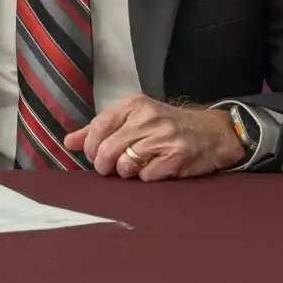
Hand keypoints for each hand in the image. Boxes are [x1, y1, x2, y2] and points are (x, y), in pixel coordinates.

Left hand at [63, 94, 245, 181]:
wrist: (213, 132)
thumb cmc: (166, 126)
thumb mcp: (134, 119)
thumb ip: (100, 129)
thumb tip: (69, 142)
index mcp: (135, 104)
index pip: (99, 126)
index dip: (91, 147)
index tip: (94, 155)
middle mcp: (149, 118)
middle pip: (108, 149)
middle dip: (103, 165)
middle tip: (109, 168)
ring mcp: (165, 137)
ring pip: (125, 165)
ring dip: (126, 172)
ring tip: (134, 166)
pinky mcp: (178, 157)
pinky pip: (146, 177)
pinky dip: (146, 178)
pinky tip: (155, 169)